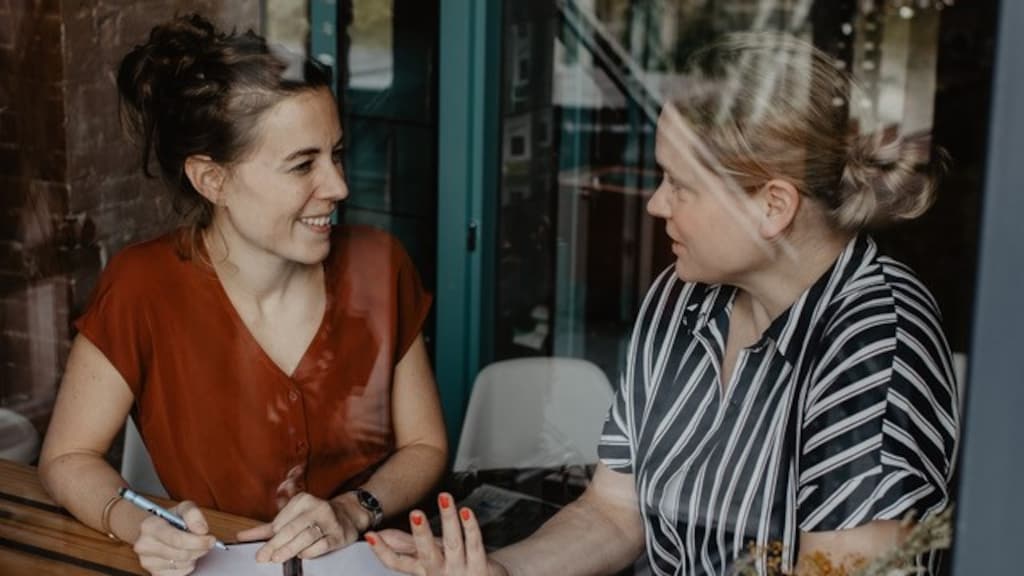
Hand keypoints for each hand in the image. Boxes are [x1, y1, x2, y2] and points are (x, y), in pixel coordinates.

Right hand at [133, 501, 216, 574]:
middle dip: (200, 548)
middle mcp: (145, 545)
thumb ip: (193, 514)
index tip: (211, 539)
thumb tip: (202, 530)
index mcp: (150, 526)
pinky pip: (180, 574)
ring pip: (182, 564)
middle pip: (182, 554)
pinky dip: (188, 565)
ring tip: (192, 546)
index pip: (176, 539)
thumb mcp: (182, 508)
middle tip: (208, 542)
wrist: (151, 531)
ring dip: (194, 556)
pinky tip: (185, 555)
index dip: (198, 541)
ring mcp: (147, 562)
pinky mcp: (154, 573)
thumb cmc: (169, 519)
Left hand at [236, 492, 362, 562]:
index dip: (268, 536)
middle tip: (263, 557)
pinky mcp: (338, 534)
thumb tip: (243, 537)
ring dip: (289, 549)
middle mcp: (316, 508)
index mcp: (302, 501)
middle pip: (291, 529)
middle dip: (275, 544)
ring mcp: (329, 521)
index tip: (257, 549)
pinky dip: (310, 551)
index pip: (281, 520)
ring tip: (277, 558)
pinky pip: (322, 544)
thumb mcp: (293, 516)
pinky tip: (302, 555)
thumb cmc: (315, 517)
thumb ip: (269, 528)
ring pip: (306, 536)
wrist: (348, 514)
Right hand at [367, 492, 507, 575]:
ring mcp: (461, 570)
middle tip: (415, 514)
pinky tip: (466, 510)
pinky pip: (476, 543)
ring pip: (454, 543)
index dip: (383, 551)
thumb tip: (379, 535)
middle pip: (427, 554)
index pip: (398, 564)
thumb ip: (404, 546)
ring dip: (449, 520)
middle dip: (421, 534)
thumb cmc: (454, 568)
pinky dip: (471, 526)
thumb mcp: (427, 559)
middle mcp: (440, 572)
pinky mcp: (481, 567)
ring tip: (445, 497)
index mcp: (423, 570)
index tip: (369, 535)